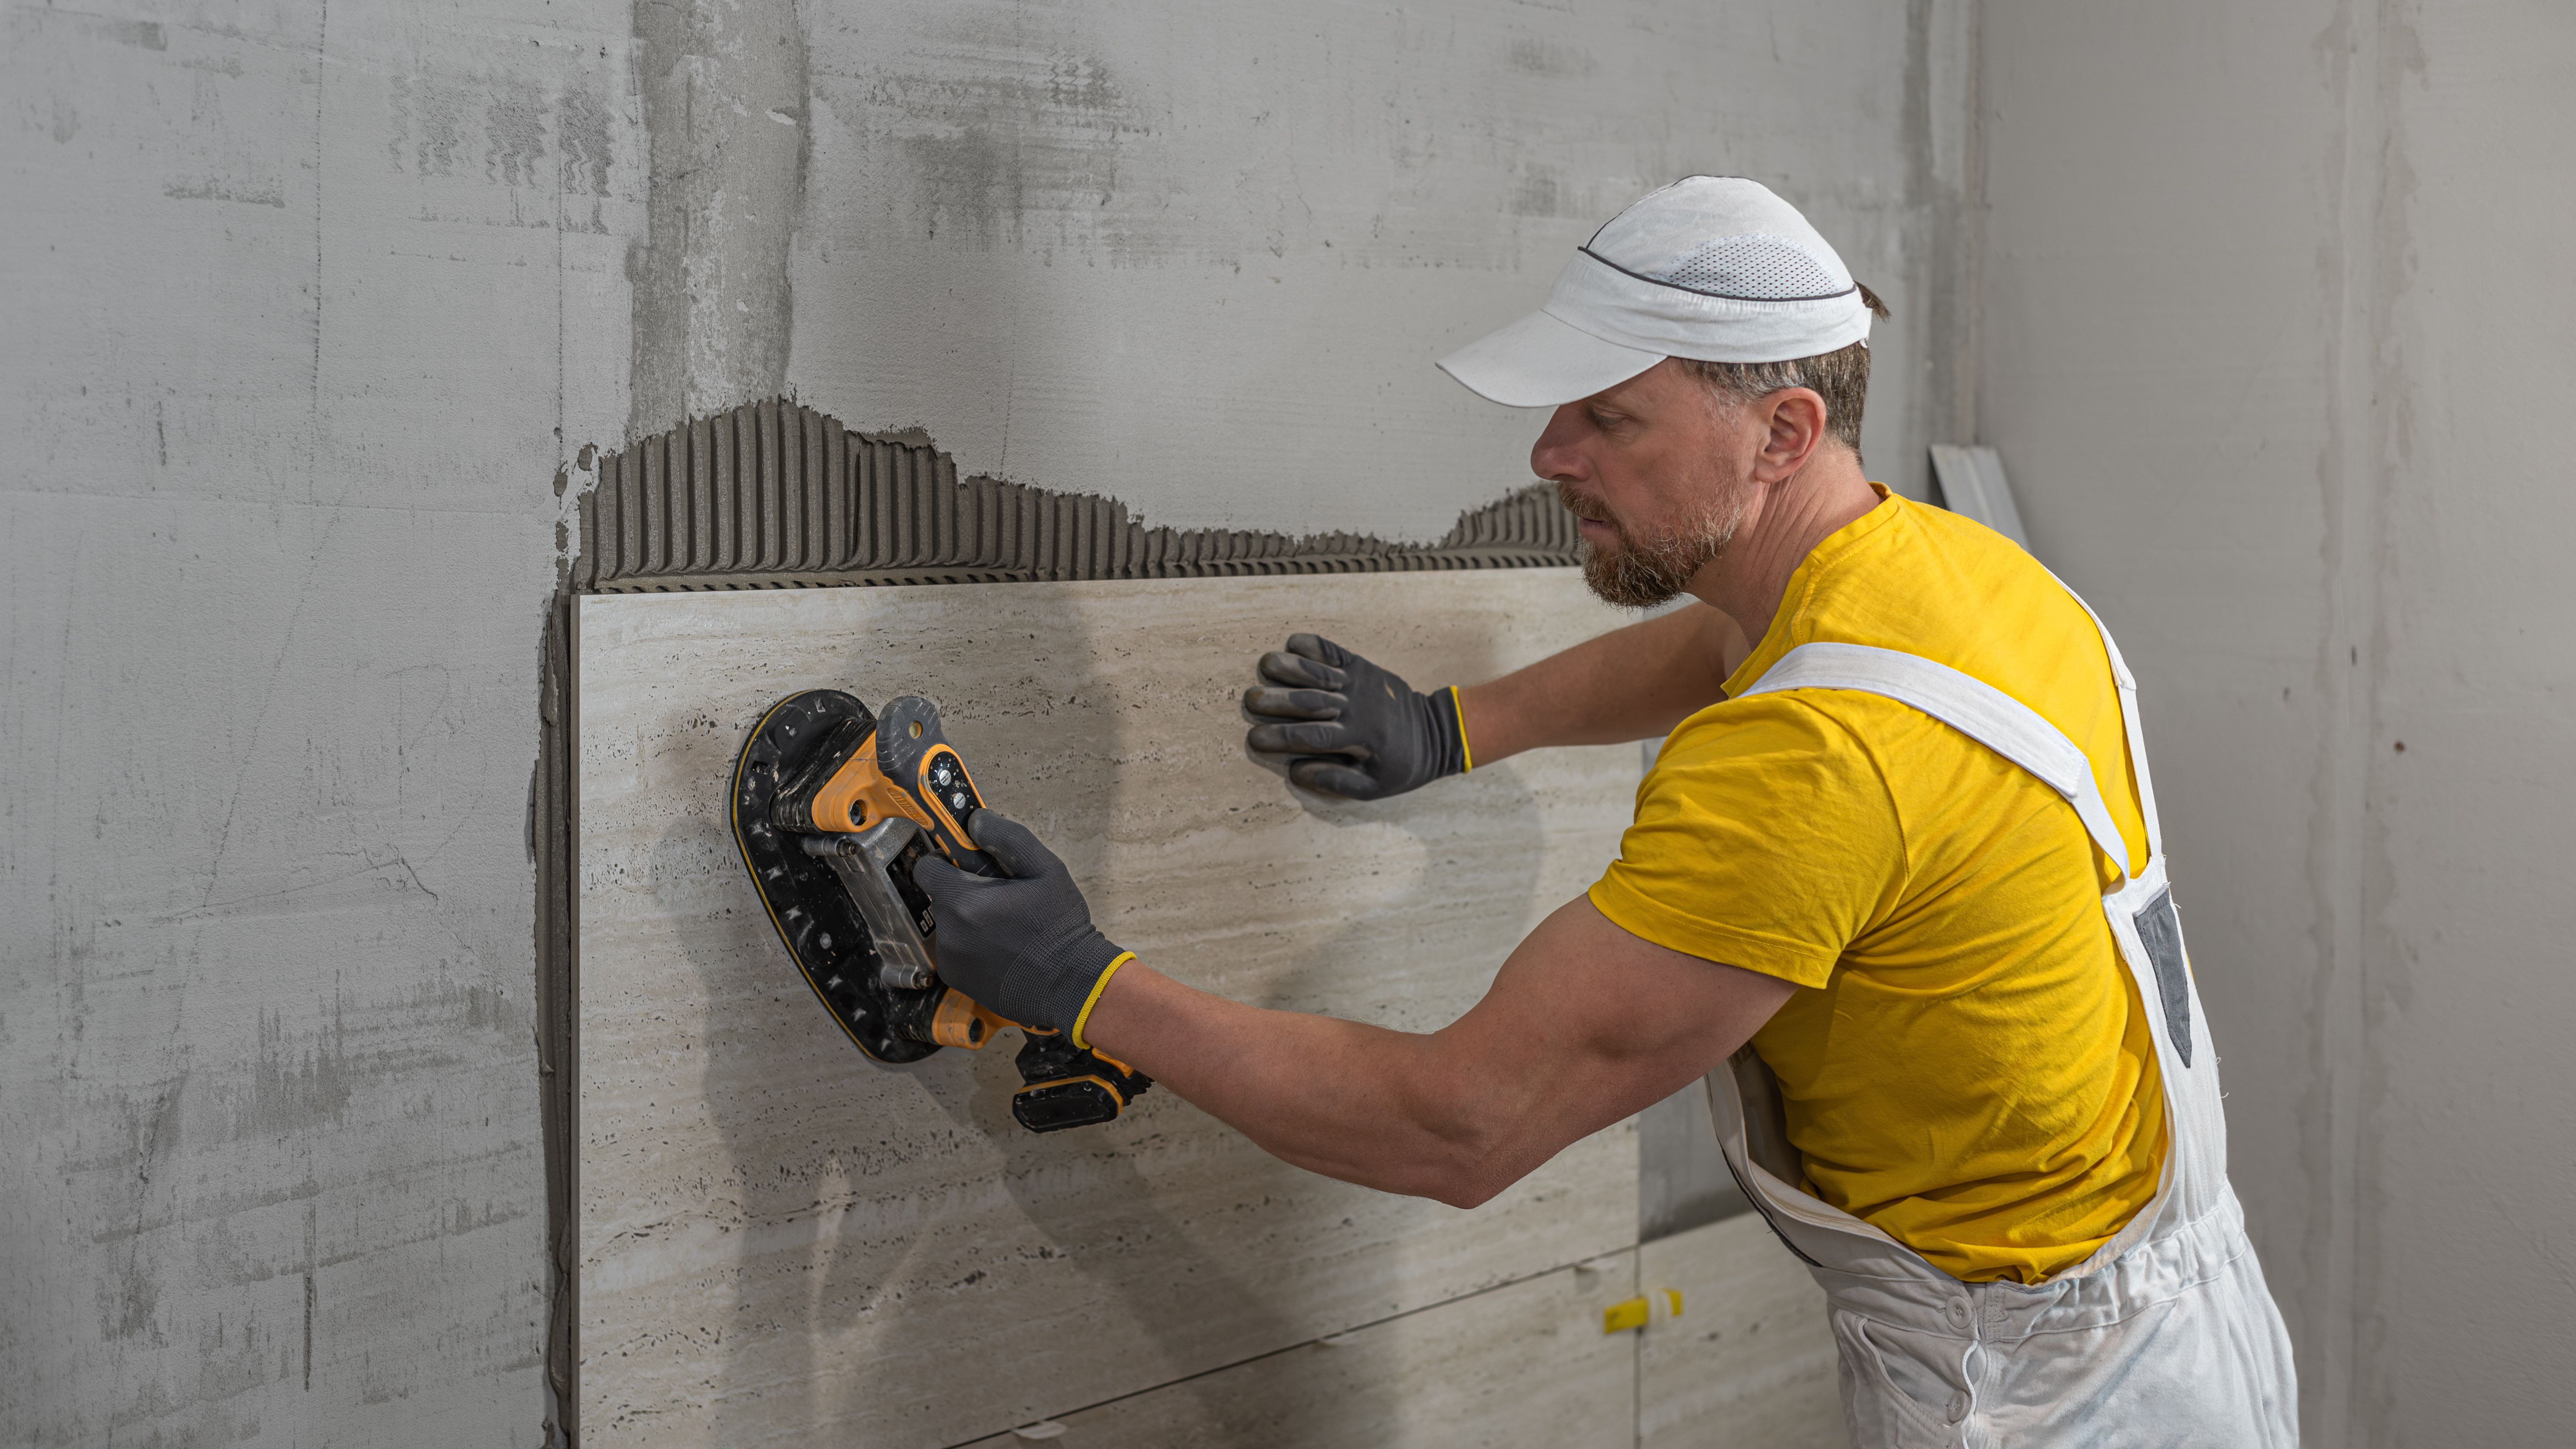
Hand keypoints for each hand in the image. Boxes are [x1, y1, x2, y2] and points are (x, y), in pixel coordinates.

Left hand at [912, 813, 1130, 1039]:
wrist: (1070, 985)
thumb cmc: (1060, 928)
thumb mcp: (1046, 871)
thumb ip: (1007, 839)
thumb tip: (976, 820)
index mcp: (964, 901)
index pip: (926, 868)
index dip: (945, 862)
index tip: (966, 866)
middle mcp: (949, 932)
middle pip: (941, 897)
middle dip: (964, 893)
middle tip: (1000, 900)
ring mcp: (949, 959)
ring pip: (948, 924)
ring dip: (966, 920)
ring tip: (1004, 928)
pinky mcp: (955, 978)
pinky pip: (953, 950)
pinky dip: (969, 946)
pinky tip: (999, 949)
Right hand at [1243, 634, 1469, 799]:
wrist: (1436, 731)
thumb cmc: (1401, 765)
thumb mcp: (1374, 788)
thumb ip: (1335, 781)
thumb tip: (1295, 771)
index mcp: (1359, 738)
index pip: (1312, 737)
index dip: (1280, 738)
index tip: (1253, 739)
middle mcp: (1358, 706)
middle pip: (1310, 701)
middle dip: (1277, 700)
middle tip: (1249, 700)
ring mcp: (1360, 682)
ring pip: (1320, 672)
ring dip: (1290, 666)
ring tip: (1264, 665)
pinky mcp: (1362, 666)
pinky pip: (1335, 652)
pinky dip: (1313, 646)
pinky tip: (1291, 644)